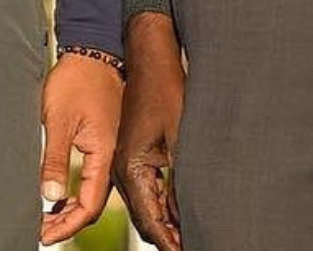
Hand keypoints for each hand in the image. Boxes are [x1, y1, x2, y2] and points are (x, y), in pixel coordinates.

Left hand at [38, 52, 122, 246]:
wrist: (91, 51)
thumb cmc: (77, 80)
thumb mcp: (58, 119)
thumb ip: (55, 159)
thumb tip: (50, 194)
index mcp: (104, 154)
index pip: (89, 205)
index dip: (67, 225)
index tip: (45, 233)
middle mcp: (110, 155)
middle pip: (93, 204)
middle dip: (68, 222)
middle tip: (43, 229)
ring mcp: (109, 148)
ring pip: (93, 191)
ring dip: (71, 208)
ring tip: (47, 216)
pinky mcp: (103, 140)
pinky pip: (93, 176)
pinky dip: (76, 191)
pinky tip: (61, 192)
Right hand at [113, 11, 185, 250]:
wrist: (147, 55)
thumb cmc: (164, 88)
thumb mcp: (179, 136)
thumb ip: (180, 181)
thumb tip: (184, 217)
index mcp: (130, 167)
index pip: (150, 220)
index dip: (171, 243)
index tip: (188, 256)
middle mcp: (119, 169)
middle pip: (144, 218)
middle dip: (167, 237)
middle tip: (192, 251)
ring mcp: (122, 161)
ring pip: (143, 205)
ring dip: (164, 221)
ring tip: (189, 237)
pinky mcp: (129, 153)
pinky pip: (143, 188)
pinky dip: (160, 203)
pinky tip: (179, 209)